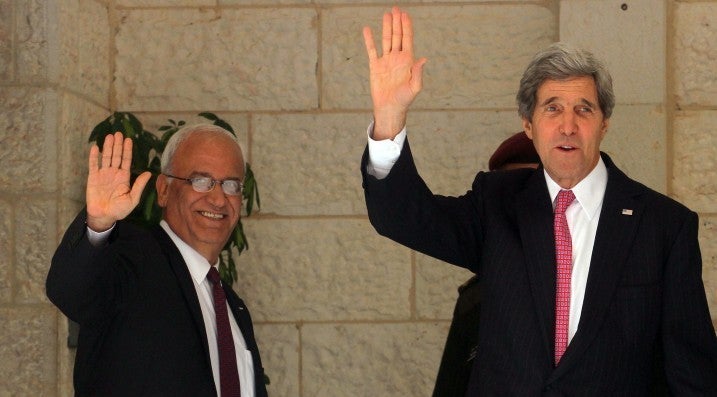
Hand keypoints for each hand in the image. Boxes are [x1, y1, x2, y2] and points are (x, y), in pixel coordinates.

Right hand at [85, 132, 150, 231]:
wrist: (104, 216)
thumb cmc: (119, 209)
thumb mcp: (133, 198)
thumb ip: (139, 185)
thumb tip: (148, 173)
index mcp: (124, 177)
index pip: (126, 160)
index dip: (127, 150)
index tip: (129, 140)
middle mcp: (113, 173)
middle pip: (116, 156)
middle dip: (118, 145)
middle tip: (119, 133)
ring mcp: (103, 175)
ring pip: (106, 158)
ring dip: (108, 147)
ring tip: (110, 136)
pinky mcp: (92, 178)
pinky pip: (93, 165)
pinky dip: (94, 156)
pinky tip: (95, 147)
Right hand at [363, 7, 426, 139]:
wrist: (389, 108)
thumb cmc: (404, 100)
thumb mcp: (414, 87)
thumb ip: (418, 73)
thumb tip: (423, 58)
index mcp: (407, 61)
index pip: (407, 39)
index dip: (407, 26)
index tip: (405, 14)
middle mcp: (397, 58)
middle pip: (397, 36)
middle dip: (397, 22)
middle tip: (396, 8)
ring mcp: (386, 61)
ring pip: (386, 40)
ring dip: (386, 27)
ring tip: (387, 14)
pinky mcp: (375, 66)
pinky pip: (371, 50)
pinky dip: (369, 40)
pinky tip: (368, 30)